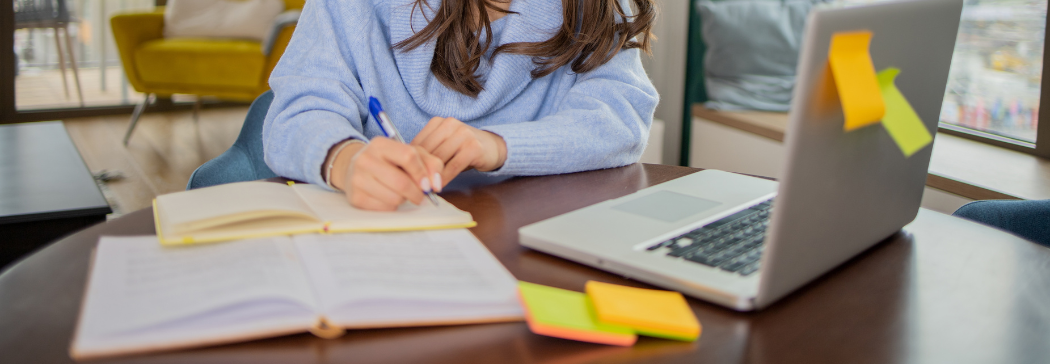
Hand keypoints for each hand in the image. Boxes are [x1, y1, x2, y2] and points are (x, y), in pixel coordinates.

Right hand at [326, 137, 443, 210]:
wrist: (354, 170)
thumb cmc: (389, 162)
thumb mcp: (410, 154)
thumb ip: (430, 164)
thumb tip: (436, 185)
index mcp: (380, 144)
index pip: (408, 156)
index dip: (422, 173)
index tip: (428, 185)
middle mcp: (365, 159)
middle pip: (401, 182)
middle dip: (417, 193)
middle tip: (420, 196)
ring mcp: (357, 179)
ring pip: (394, 198)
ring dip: (404, 200)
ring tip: (400, 193)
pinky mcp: (356, 198)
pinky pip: (384, 209)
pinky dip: (392, 207)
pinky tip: (388, 198)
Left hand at [411, 117, 507, 184]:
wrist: (492, 146)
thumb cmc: (463, 149)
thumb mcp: (443, 145)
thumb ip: (428, 152)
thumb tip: (404, 167)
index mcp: (438, 122)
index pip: (418, 143)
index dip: (410, 162)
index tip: (404, 176)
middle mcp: (450, 124)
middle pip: (428, 151)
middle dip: (419, 170)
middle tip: (412, 186)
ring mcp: (463, 134)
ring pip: (439, 159)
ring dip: (431, 176)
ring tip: (424, 189)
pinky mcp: (473, 147)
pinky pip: (453, 166)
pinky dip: (444, 178)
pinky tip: (439, 187)